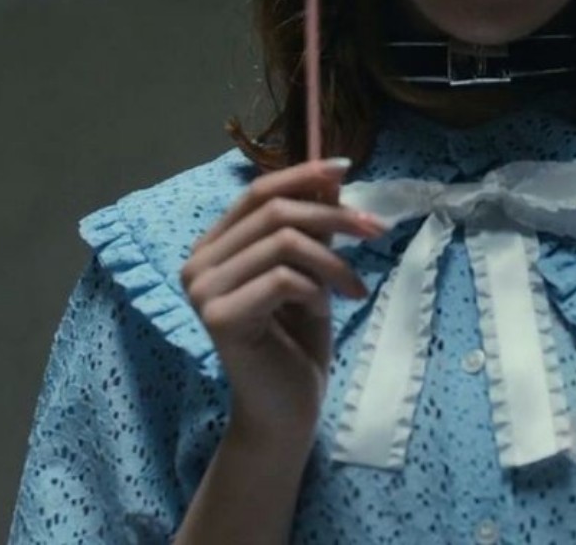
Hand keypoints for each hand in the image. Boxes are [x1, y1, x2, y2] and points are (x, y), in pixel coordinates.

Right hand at [180, 158, 384, 447]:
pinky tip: (324, 310)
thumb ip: (312, 223)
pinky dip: (316, 289)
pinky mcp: (219, 317)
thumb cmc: (297, 337)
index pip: (258, 191)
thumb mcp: (311, 268)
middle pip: (274, 211)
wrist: (286, 408)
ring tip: (353, 287)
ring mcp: (204, 290)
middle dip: (334, 216)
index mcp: (214, 245)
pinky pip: (283, 278)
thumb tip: (332, 175)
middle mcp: (198, 263)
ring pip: (283, 242)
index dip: (303, 173)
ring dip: (332, 261)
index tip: (346, 167)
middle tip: (376, 230)